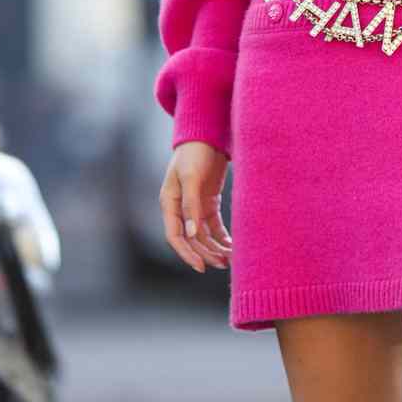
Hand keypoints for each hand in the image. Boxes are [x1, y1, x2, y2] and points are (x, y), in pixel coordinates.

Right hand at [161, 141, 233, 271]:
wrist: (207, 134)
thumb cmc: (194, 152)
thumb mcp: (191, 177)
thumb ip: (191, 205)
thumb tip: (192, 234)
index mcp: (169, 202)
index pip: (175, 236)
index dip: (187, 254)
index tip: (202, 267)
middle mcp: (180, 208)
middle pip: (192, 239)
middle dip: (206, 252)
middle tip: (224, 263)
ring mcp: (194, 206)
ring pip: (203, 235)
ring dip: (215, 247)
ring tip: (231, 258)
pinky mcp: (208, 202)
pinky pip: (213, 226)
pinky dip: (221, 237)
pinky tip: (232, 246)